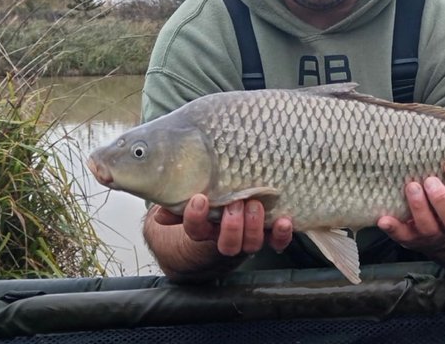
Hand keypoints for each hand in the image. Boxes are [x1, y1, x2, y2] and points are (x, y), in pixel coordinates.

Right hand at [153, 195, 293, 258]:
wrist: (224, 223)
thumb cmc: (206, 204)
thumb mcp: (190, 201)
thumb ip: (176, 204)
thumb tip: (159, 212)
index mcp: (204, 230)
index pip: (195, 230)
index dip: (195, 218)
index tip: (199, 199)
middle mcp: (226, 238)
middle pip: (228, 244)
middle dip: (232, 226)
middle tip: (235, 204)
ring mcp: (248, 239)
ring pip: (252, 244)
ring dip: (254, 227)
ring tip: (255, 205)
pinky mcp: (268, 235)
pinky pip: (276, 241)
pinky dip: (282, 234)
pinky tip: (285, 220)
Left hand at [377, 162, 444, 271]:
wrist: (444, 234)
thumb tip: (443, 126)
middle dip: (441, 200)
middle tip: (430, 180)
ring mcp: (434, 235)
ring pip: (429, 228)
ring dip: (419, 208)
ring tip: (411, 187)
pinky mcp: (413, 240)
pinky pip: (404, 237)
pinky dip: (394, 228)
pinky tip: (384, 218)